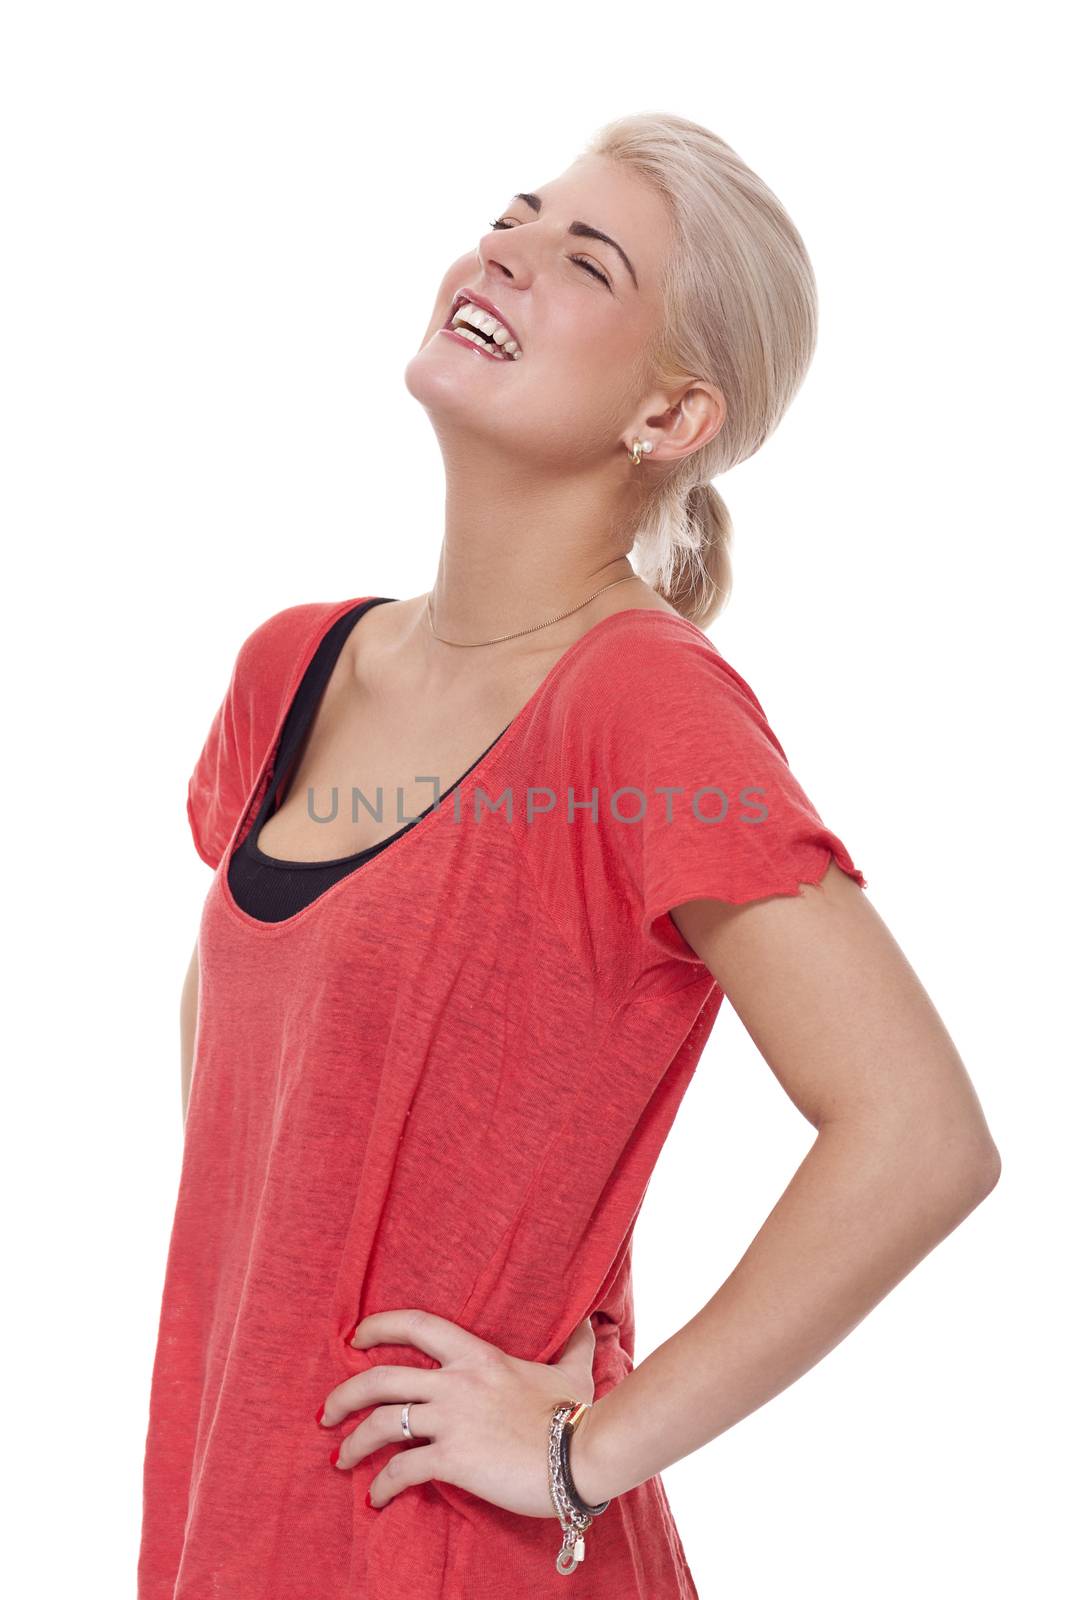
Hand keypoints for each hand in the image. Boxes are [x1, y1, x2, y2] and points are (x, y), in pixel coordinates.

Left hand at [319, 1307, 599, 1515]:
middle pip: (380, 1377)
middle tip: (327, 1411)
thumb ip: (574, 1344)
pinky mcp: (454, 1459)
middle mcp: (456, 1382)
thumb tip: (591, 1322)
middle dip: (344, 1394)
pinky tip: (377, 1499)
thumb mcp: (573, 1369)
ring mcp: (452, 1420)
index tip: (355, 1336)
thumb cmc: (577, 1413)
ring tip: (340, 1458)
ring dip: (353, 1443)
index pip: (417, 1325)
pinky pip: (402, 1470)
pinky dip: (383, 1486)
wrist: (584, 1453)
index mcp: (477, 1355)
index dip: (380, 1326)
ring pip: (381, 1424)